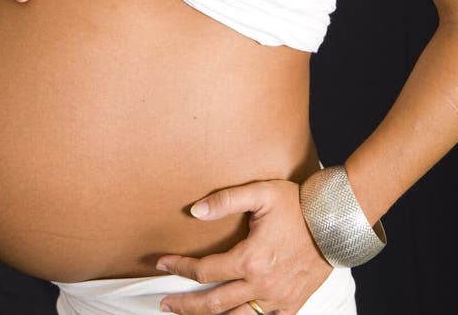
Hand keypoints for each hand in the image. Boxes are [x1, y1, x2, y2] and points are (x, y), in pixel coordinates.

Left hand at [155, 179, 332, 314]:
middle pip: (213, 304)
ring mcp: (277, 299)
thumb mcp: (260, 193)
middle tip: (165, 303)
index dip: (179, 267)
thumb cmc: (297, 205)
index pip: (204, 270)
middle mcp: (261, 285)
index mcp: (250, 259)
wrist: (334, 222)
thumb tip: (195, 211)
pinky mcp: (291, 305)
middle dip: (184, 305)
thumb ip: (226, 199)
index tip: (162, 263)